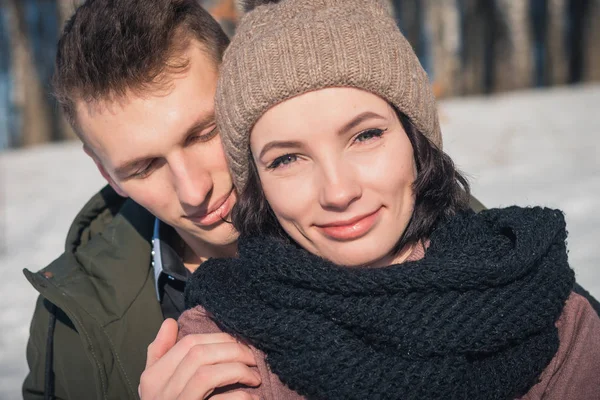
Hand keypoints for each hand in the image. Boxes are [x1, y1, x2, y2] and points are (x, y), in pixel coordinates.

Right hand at [139, 319, 260, 399]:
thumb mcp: (158, 385)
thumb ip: (161, 354)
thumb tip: (169, 323)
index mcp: (152, 379)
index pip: (188, 344)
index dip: (218, 338)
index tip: (239, 343)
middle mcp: (159, 393)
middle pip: (198, 355)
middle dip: (231, 350)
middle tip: (253, 356)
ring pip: (206, 374)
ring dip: (236, 369)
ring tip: (255, 376)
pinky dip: (238, 396)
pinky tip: (251, 398)